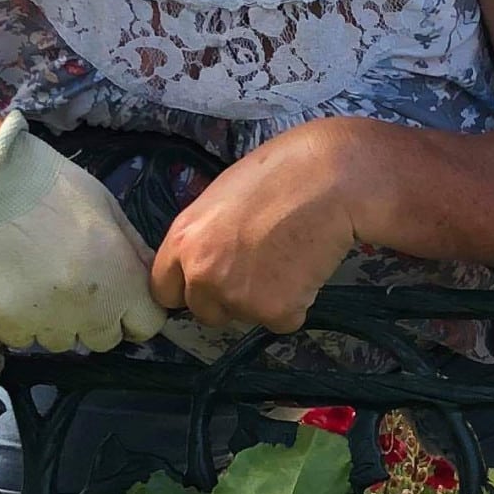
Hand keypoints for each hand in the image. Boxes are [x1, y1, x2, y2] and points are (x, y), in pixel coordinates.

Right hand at [0, 116, 165, 353]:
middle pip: (104, 340)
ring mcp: (43, 322)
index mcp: (120, 282)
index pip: (147, 326)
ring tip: (40, 282)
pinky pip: (21, 336)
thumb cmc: (50, 185)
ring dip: (58, 321)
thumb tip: (146, 276)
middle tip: (78, 284)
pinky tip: (12, 287)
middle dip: (98, 318)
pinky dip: (19, 320)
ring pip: (61, 341)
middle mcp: (87, 313)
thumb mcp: (105, 207)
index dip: (138, 310)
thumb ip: (132, 250)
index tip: (123, 296)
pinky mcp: (3, 323)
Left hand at [149, 121, 366, 335]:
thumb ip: (206, 235)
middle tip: (259, 270)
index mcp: (182, 240)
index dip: (188, 288)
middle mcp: (201, 275)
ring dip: (264, 301)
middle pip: (204, 312)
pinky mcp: (273, 312)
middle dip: (227, 300)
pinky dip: (297, 304)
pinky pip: (282, 320)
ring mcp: (236, 297)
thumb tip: (210, 256)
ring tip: (289, 260)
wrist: (329, 181)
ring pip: (245, 316)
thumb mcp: (221, 198)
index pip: (164, 290)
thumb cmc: (281, 173)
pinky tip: (307, 269)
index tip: (206, 285)